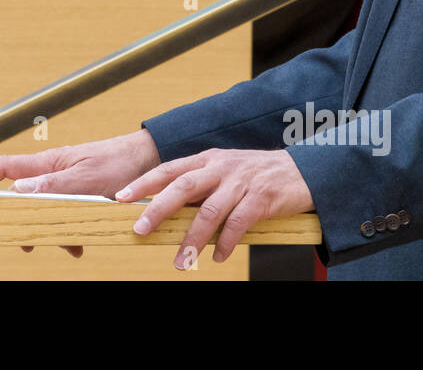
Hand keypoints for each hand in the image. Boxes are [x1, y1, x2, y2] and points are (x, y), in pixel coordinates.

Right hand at [0, 130, 161, 257]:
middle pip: (19, 196)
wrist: (148, 161)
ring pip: (43, 210)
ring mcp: (63, 182)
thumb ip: (52, 186)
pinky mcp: (78, 193)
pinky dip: (69, 231)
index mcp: (47, 163)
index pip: (4, 168)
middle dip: (19, 220)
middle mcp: (50, 171)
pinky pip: (63, 215)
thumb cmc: (117, 163)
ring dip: (52, 230)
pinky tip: (80, 245)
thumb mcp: (86, 178)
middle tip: (22, 241)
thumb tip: (17, 193)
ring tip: (71, 247)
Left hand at [114, 148, 313, 268]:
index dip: (144, 182)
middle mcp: (220, 167)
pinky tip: (217, 257)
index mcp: (207, 160)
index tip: (120, 197)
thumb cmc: (256, 175)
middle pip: (183, 186)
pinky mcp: (262, 197)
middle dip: (158, 210)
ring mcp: (241, 182)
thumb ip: (200, 187)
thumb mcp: (224, 172)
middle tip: (140, 231)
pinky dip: (225, 243)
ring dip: (192, 239)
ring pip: (209, 211)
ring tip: (181, 261)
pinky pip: (238, 223)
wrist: (302, 171)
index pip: (169, 169)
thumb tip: (167, 211)